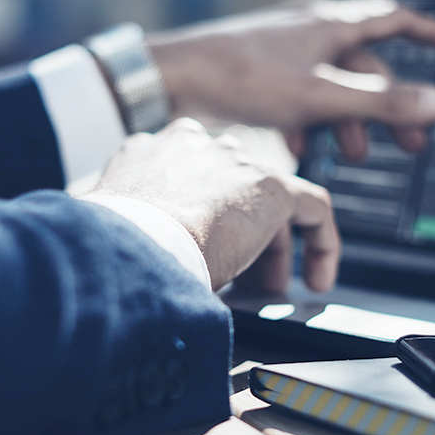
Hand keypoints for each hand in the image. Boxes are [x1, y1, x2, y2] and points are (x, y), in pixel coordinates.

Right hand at [84, 118, 339, 292]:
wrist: (134, 247)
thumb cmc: (114, 250)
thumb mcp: (116, 233)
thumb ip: (132, 234)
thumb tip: (127, 269)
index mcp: (148, 153)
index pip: (188, 181)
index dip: (200, 221)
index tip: (203, 255)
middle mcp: (194, 146)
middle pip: (230, 190)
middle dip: (239, 237)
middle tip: (240, 280)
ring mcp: (234, 160)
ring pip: (268, 202)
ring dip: (274, 248)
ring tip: (271, 289)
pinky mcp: (270, 185)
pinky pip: (312, 208)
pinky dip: (321, 243)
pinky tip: (317, 278)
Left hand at [147, 0, 434, 159]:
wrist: (170, 81)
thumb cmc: (239, 78)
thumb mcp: (320, 96)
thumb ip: (380, 103)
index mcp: (330, 27)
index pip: (395, 20)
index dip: (431, 32)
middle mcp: (309, 34)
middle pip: (366, 67)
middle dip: (390, 105)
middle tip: (410, 143)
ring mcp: (283, 54)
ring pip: (331, 87)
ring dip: (348, 120)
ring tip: (353, 153)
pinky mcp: (258, 77)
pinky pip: (297, 98)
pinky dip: (308, 123)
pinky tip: (300, 148)